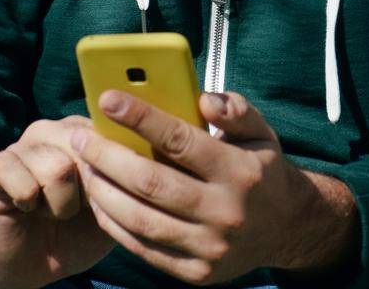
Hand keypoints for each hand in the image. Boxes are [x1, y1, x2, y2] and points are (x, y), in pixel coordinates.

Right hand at [0, 115, 107, 288]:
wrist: (28, 266)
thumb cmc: (74, 234)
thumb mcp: (110, 211)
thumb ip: (124, 183)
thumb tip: (138, 160)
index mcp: (84, 133)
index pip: (109, 134)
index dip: (113, 171)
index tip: (104, 197)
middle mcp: (54, 129)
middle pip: (85, 148)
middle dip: (87, 192)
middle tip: (75, 210)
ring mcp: (24, 144)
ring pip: (58, 169)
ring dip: (60, 206)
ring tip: (50, 211)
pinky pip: (24, 183)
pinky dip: (29, 206)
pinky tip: (26, 210)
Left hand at [69, 86, 347, 282]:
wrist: (286, 228)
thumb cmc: (261, 168)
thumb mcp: (260, 131)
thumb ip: (234, 109)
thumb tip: (202, 98)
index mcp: (239, 171)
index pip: (180, 140)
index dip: (140, 118)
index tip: (108, 98)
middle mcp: (224, 212)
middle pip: (152, 183)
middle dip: (109, 157)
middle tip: (81, 135)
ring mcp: (209, 248)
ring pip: (142, 221)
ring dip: (104, 193)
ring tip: (84, 167)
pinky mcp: (196, 274)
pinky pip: (145, 249)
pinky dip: (116, 226)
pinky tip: (100, 201)